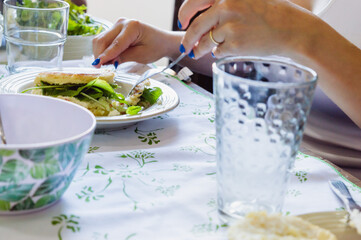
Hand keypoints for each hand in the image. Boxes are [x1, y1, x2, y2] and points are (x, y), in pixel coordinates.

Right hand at [92, 18, 179, 67]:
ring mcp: (117, 25)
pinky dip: (103, 51)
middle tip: (101, 69)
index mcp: (132, 27)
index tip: (97, 66)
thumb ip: (124, 57)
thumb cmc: (155, 47)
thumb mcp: (141, 56)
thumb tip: (107, 62)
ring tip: (106, 65)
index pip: (115, 44)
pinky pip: (104, 40)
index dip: (105, 56)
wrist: (162, 41)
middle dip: (99, 55)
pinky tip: (108, 59)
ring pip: (100, 40)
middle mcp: (122, 22)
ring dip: (100, 53)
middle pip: (102, 40)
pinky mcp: (115, 29)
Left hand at [178, 0, 314, 58]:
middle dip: (187, 39)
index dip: (185, 13)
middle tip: (185, 46)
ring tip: (199, 53)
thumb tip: (202, 18)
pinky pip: (218, 52)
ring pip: (206, 41)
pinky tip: (229, 49)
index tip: (182, 22)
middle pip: (196, 26)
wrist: (293, 30)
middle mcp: (226, 6)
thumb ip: (224, 5)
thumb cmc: (273, 13)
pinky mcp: (234, 44)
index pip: (195, 1)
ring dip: (201, 49)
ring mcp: (229, 26)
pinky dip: (220, 53)